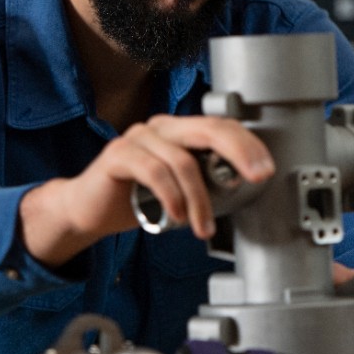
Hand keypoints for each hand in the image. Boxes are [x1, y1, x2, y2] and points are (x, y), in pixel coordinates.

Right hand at [20, 114, 273, 265]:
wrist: (86, 210)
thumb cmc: (134, 199)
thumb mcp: (178, 190)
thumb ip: (204, 182)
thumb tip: (244, 192)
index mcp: (178, 131)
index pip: (220, 126)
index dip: (247, 144)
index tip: (266, 169)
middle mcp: (160, 127)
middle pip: (208, 129)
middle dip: (239, 153)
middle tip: (257, 178)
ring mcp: (138, 137)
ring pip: (182, 161)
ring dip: (199, 199)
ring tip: (201, 227)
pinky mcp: (118, 154)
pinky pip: (154, 171)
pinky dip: (171, 196)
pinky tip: (175, 216)